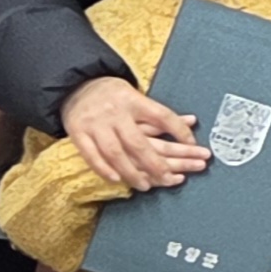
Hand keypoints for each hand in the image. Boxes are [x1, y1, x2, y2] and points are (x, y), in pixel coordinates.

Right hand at [63, 75, 207, 192]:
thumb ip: (158, 114)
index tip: (195, 146)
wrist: (75, 85)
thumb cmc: (112, 95)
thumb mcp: (136, 97)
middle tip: (171, 177)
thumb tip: (192, 121)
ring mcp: (95, 124)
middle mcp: (115, 112)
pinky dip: (104, 169)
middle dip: (156, 163)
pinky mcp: (78, 133)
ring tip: (146, 185)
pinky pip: (91, 155)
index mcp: (133, 100)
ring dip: (132, 172)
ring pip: (115, 152)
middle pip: (138, 142)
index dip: (180, 132)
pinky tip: (117, 179)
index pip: (162, 116)